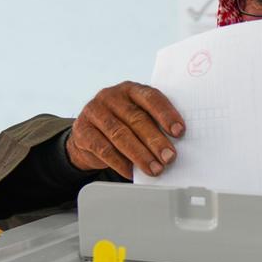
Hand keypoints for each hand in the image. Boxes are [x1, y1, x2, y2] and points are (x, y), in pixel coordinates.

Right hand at [66, 81, 184, 178]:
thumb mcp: (138, 118)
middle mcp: (111, 97)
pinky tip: (132, 172)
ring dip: (140, 155)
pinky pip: (103, 149)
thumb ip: (154, 124)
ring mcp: (94, 112)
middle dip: (155, 141)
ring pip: (120, 135)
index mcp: (131, 89)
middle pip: (136, 118)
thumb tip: (174, 146)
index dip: (166, 114)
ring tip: (154, 169)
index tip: (179, 132)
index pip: (151, 97)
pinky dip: (120, 163)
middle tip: (169, 157)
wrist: (88, 134)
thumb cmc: (123, 125)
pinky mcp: (82, 131)